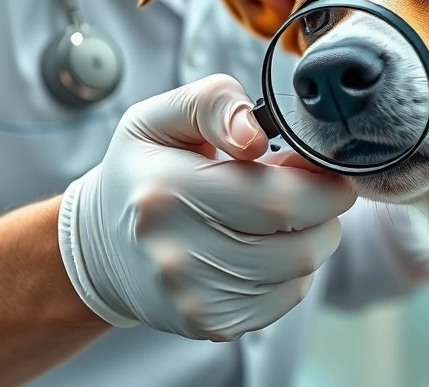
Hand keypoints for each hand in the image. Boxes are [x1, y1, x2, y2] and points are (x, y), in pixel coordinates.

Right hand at [58, 74, 355, 340]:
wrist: (103, 247)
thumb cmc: (146, 172)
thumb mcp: (164, 117)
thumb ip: (213, 104)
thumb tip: (254, 135)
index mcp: (168, 191)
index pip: (280, 199)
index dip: (323, 185)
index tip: (325, 170)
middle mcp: (177, 254)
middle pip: (300, 245)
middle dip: (324, 213)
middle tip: (311, 190)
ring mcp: (194, 298)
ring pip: (300, 273)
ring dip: (311, 239)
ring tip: (283, 215)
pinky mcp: (211, 324)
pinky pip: (286, 298)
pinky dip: (292, 271)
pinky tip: (266, 246)